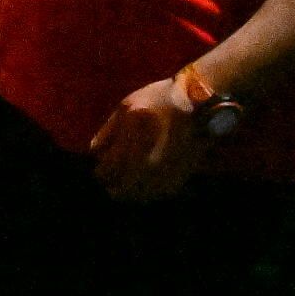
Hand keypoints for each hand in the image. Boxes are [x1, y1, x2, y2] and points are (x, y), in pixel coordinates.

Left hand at [85, 75, 211, 203]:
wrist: (200, 105)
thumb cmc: (160, 99)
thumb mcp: (126, 106)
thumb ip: (107, 131)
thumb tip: (94, 152)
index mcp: (133, 144)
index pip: (107, 170)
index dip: (100, 170)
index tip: (99, 167)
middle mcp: (149, 165)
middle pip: (121, 189)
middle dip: (112, 184)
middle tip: (109, 179)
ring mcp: (165, 174)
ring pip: (138, 196)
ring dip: (128, 191)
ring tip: (124, 182)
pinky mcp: (179, 178)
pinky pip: (156, 194)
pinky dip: (146, 191)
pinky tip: (142, 183)